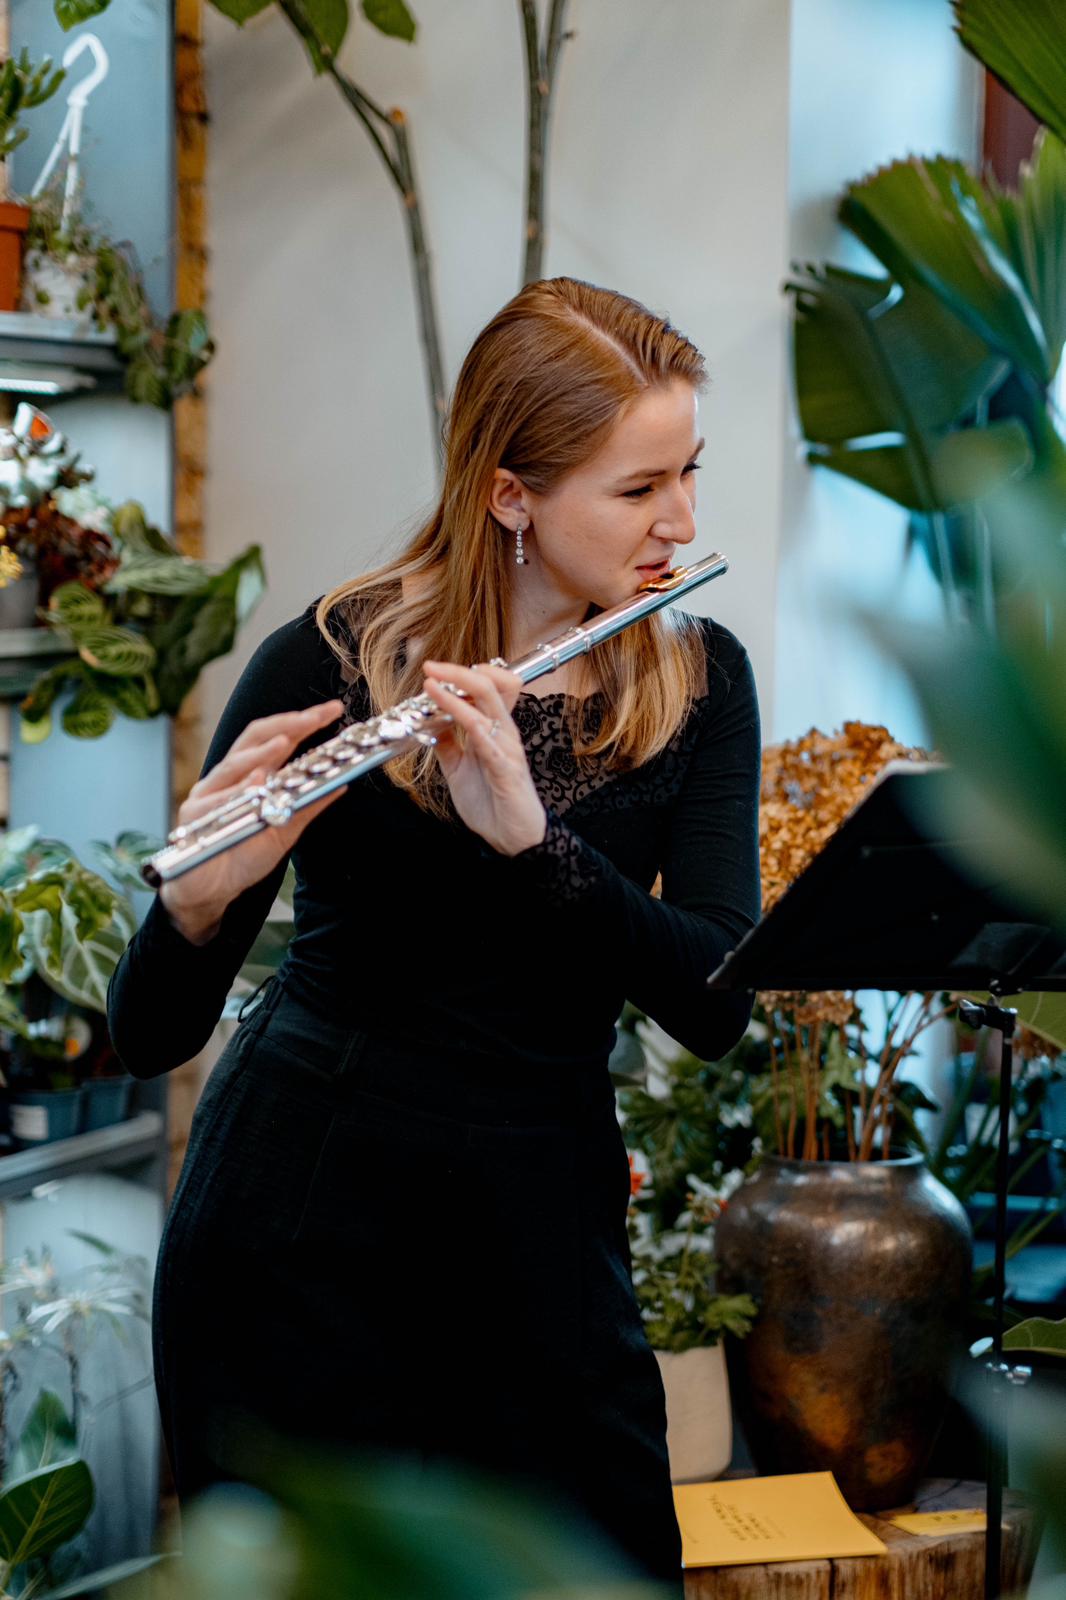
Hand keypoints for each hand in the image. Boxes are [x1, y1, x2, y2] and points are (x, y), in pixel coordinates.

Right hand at [160, 699, 346, 941]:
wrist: (210, 889)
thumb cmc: (244, 853)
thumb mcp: (285, 827)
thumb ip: (308, 805)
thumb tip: (341, 784)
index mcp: (251, 773)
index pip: (277, 737)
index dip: (302, 721)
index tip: (331, 710)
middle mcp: (229, 777)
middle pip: (253, 739)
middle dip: (285, 725)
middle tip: (312, 718)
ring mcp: (209, 793)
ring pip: (233, 765)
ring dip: (260, 754)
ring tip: (284, 744)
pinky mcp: (194, 816)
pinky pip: (215, 801)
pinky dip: (235, 793)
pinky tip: (253, 786)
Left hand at [421, 660, 545, 855]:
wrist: (511, 837)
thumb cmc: (491, 802)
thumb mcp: (458, 768)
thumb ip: (448, 744)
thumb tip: (430, 723)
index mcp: (496, 730)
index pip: (490, 687)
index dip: (465, 674)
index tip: (435, 670)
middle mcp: (504, 733)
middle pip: (490, 686)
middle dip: (458, 671)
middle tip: (431, 665)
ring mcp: (506, 748)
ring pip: (488, 704)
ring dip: (457, 689)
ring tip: (432, 682)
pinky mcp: (505, 768)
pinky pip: (486, 737)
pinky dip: (464, 719)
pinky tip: (447, 713)